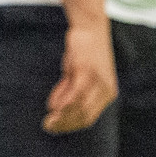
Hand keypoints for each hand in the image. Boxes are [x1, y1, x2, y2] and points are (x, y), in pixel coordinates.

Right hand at [44, 19, 116, 133]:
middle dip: (64, 125)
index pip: (88, 118)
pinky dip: (62, 102)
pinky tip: (53, 107)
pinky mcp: (86, 71)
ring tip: (48, 121)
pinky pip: (74, 94)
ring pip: (79, 108)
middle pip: (84, 116)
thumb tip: (54, 108)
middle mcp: (106, 90)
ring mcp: (97, 81)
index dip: (70, 126)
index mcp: (107, 93)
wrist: (91, 28)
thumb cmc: (83, 51)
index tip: (55, 128)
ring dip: (62, 117)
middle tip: (48, 127)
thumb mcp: (76, 74)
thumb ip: (67, 91)